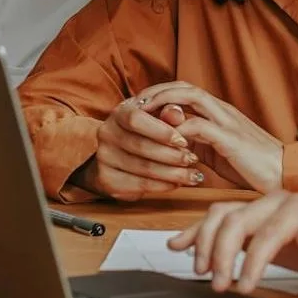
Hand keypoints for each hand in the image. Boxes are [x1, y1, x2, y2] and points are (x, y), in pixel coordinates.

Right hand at [72, 95, 205, 200]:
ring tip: (192, 175)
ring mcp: (104, 157)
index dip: (161, 131)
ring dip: (172, 173)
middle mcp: (106, 133)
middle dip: (171, 155)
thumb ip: (169, 115)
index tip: (184, 141)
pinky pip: (139, 184)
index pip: (136, 119)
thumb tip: (178, 112)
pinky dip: (162, 185)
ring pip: (142, 167)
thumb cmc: (147, 133)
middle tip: (192, 160)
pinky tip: (177, 184)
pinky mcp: (107, 180)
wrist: (120, 156)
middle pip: (141, 145)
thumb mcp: (158, 120)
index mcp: (118, 113)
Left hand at [136, 83, 282, 192]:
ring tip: (143, 113)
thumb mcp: (218, 152)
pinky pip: (199, 126)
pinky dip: (180, 129)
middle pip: (185, 87)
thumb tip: (173, 140)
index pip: (186, 90)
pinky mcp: (231, 139)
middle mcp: (223, 110)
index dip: (161, 93)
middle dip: (157, 92)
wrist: (286, 174)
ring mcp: (228, 122)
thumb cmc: (253, 166)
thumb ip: (197, 142)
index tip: (139, 104)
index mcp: (220, 112)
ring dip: (165, 102)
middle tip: (133, 103)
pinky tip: (166, 138)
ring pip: (192, 97)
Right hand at [169, 192, 297, 293]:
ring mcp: (261, 207)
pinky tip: (179, 244)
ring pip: (221, 215)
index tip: (244, 286)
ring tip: (201, 270)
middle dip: (222, 253)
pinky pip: (219, 218)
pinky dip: (198, 231)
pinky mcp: (253, 218)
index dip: (252, 261)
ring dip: (206, 242)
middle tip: (219, 285)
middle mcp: (275, 201)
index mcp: (297, 207)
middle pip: (236, 221)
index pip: (266, 233)